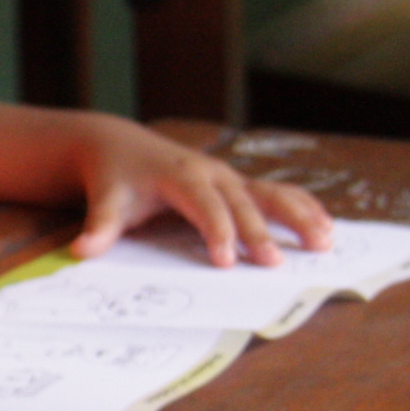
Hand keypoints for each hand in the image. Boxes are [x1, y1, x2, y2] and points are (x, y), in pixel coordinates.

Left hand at [68, 118, 334, 265]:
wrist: (119, 146)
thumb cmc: (113, 178)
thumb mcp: (104, 199)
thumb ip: (98, 225)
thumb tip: (82, 250)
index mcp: (180, 176)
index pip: (203, 205)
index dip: (216, 231)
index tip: (224, 261)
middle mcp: (211, 173)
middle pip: (242, 201)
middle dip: (259, 231)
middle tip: (276, 264)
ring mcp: (228, 177)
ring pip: (271, 193)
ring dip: (299, 215)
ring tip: (325, 242)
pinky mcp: (237, 184)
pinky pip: (276, 194)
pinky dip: (303, 208)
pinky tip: (327, 228)